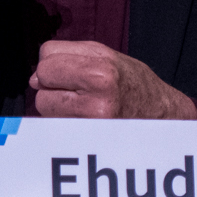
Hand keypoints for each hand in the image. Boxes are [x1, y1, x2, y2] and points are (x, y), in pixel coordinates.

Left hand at [30, 41, 196, 118]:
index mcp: (101, 72)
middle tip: (77, 88)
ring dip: (56, 105)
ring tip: (84, 103)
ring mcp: (91, 126)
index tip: (70, 70)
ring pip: (44, 107)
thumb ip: (65, 56)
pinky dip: (61, 120)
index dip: (54, 63)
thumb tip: (34, 78)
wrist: (162, 116)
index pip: (46, 61)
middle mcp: (97, 101)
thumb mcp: (105, 55)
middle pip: (41, 86)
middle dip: (52, 85)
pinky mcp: (87, 141)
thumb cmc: (132, 83)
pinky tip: (83, 117)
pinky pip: (53, 125)